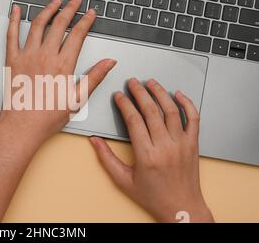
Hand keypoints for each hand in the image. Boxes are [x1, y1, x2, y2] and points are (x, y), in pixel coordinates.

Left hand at [0, 0, 116, 144]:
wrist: (22, 127)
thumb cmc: (48, 116)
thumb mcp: (77, 99)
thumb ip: (94, 77)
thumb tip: (109, 62)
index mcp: (62, 65)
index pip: (77, 35)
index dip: (86, 21)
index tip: (91, 13)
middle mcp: (45, 56)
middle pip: (60, 24)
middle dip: (70, 9)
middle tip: (76, 0)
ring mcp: (27, 56)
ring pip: (38, 25)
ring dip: (48, 9)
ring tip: (55, 1)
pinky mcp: (12, 60)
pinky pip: (12, 35)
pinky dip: (14, 20)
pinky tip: (17, 10)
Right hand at [90, 79, 213, 222]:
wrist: (181, 207)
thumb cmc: (153, 196)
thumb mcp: (123, 180)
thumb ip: (107, 158)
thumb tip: (95, 141)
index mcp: (147, 155)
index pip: (133, 120)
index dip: (124, 104)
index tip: (119, 96)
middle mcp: (165, 147)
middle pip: (151, 110)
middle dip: (139, 92)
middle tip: (132, 82)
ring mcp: (181, 144)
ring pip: (171, 110)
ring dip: (160, 93)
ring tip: (151, 82)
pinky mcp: (193, 144)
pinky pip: (193, 118)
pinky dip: (187, 104)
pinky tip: (179, 94)